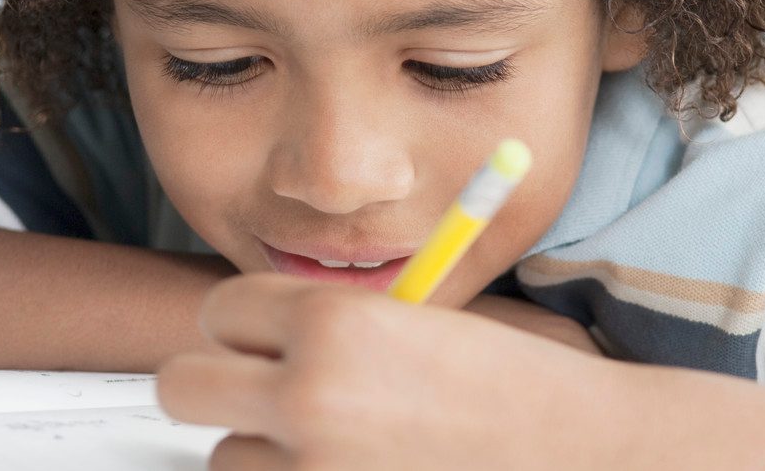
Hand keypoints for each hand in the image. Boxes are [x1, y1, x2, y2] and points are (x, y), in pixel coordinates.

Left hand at [156, 272, 628, 469]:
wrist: (583, 457)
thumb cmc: (522, 391)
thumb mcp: (428, 325)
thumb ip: (340, 324)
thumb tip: (268, 334)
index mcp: (339, 322)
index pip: (221, 308)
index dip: (245, 324)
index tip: (268, 338)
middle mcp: (310, 395)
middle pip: (182, 383)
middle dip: (220, 384)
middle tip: (268, 392)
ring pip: (223, 459)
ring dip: (264, 453)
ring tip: (336, 447)